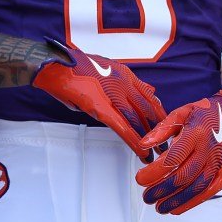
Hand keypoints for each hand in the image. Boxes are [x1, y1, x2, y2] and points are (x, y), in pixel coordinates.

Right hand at [31, 48, 165, 158]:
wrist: (54, 66)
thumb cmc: (74, 68)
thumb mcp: (103, 69)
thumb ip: (125, 81)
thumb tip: (147, 88)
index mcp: (124, 73)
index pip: (149, 96)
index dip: (159, 114)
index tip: (166, 126)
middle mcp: (123, 82)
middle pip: (148, 110)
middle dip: (160, 129)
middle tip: (167, 144)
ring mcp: (112, 95)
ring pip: (138, 121)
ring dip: (149, 139)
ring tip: (158, 155)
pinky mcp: (100, 108)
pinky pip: (122, 127)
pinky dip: (133, 142)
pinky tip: (141, 152)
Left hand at [135, 83, 221, 214]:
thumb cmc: (202, 113)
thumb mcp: (180, 113)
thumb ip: (161, 130)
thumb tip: (143, 145)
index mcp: (196, 133)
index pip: (173, 158)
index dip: (155, 172)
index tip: (140, 179)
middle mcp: (209, 150)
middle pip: (183, 176)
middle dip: (162, 190)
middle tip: (147, 197)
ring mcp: (218, 163)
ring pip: (196, 187)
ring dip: (176, 200)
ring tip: (158, 207)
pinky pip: (208, 191)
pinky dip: (192, 202)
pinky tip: (177, 208)